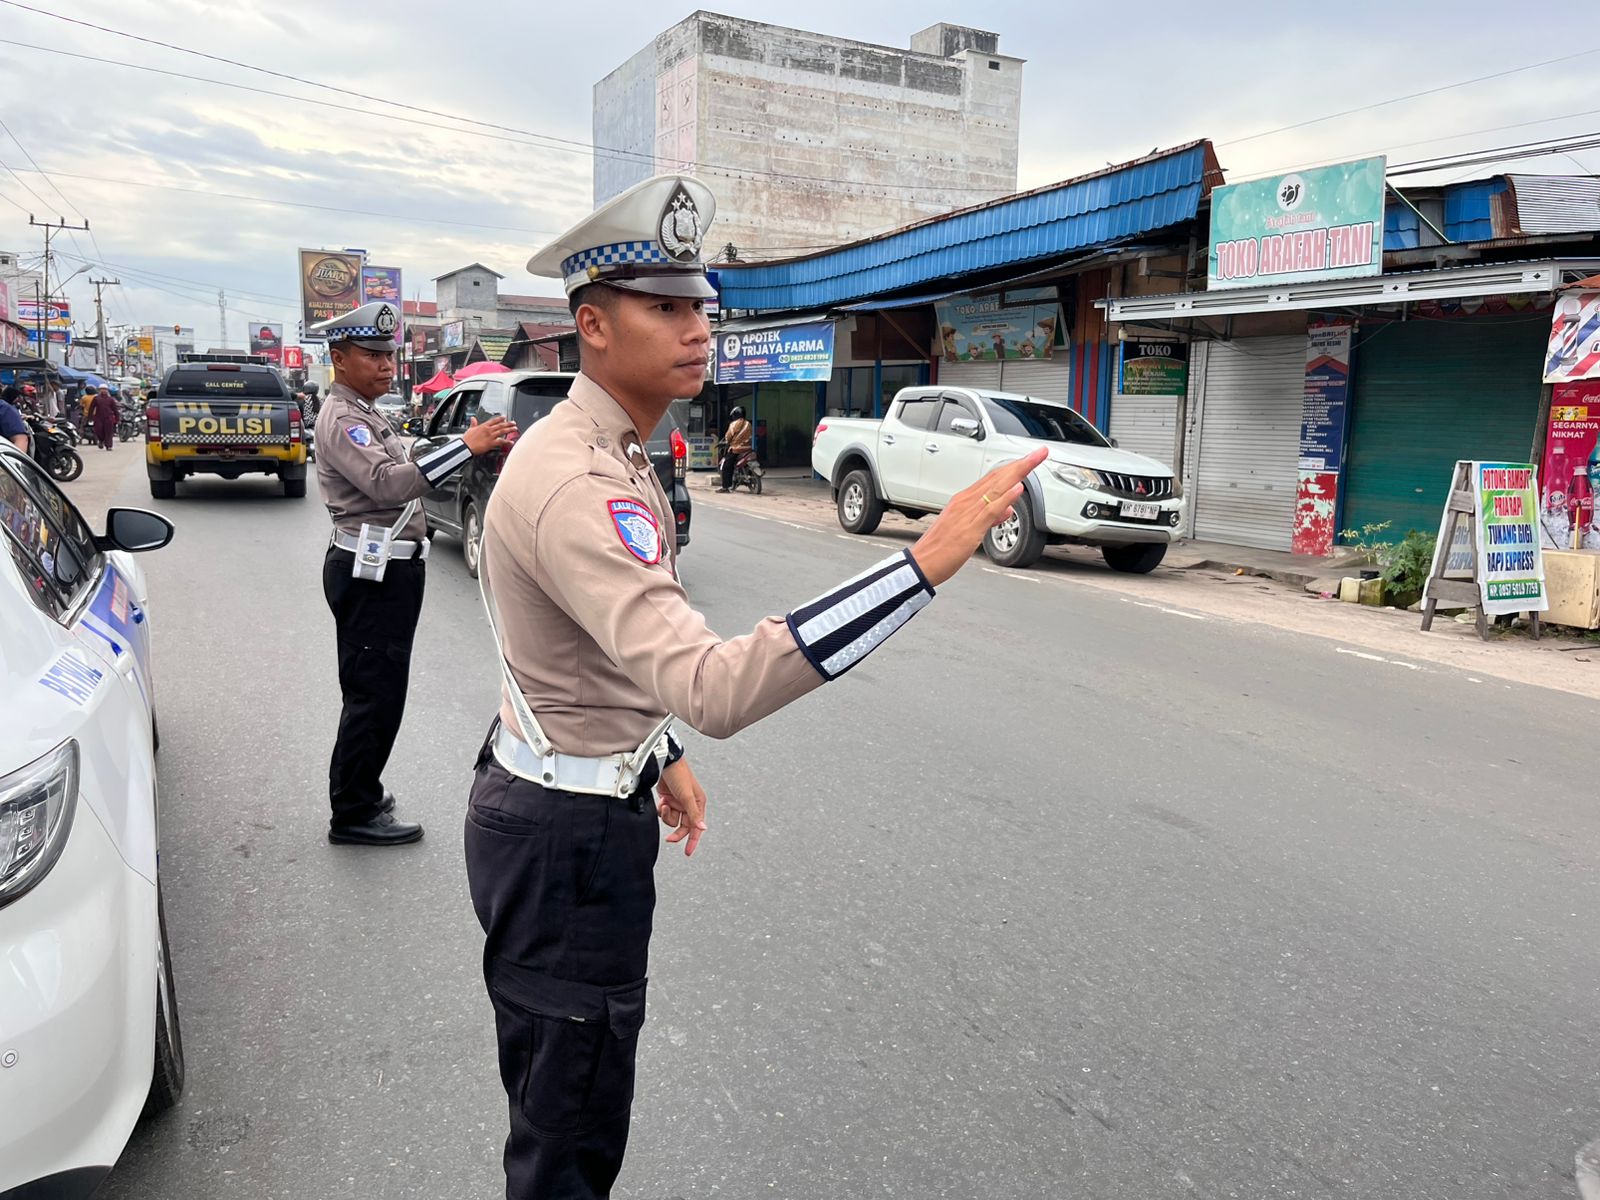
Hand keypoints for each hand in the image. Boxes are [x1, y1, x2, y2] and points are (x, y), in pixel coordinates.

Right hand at [461, 414, 514, 455]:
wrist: (465, 446)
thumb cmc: (467, 439)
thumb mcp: (470, 429)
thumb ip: (473, 424)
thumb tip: (473, 418)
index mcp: (483, 426)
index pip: (493, 420)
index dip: (500, 418)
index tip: (504, 417)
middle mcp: (488, 430)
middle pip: (500, 425)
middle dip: (508, 424)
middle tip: (514, 423)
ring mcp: (490, 436)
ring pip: (502, 431)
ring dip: (509, 430)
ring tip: (515, 429)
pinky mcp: (491, 443)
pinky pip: (501, 442)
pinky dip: (507, 442)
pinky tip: (511, 442)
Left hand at [656, 758, 706, 856]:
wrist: (665, 762)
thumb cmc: (680, 775)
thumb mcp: (687, 796)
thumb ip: (694, 814)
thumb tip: (703, 828)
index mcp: (698, 804)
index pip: (697, 827)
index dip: (693, 841)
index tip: (688, 852)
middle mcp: (689, 805)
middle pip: (683, 826)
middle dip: (676, 831)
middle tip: (669, 839)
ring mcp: (678, 803)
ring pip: (673, 820)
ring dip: (667, 815)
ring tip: (665, 805)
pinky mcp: (668, 800)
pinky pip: (665, 813)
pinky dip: (663, 810)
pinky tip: (662, 801)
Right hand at [909, 447, 1049, 586]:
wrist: (921, 564)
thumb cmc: (940, 549)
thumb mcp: (969, 529)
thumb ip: (989, 517)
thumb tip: (1008, 509)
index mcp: (964, 500)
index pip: (994, 477)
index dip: (1015, 466)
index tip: (1031, 458)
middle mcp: (965, 501)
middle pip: (998, 477)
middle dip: (1022, 463)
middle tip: (1041, 452)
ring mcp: (967, 513)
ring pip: (997, 488)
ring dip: (1017, 473)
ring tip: (1034, 460)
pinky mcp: (969, 529)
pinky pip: (990, 510)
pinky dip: (1005, 497)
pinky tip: (1017, 488)